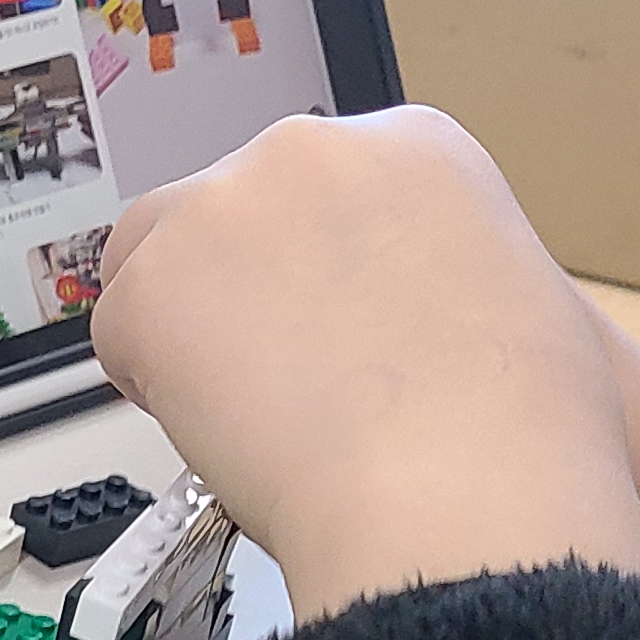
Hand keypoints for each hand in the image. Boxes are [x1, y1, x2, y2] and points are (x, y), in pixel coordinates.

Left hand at [91, 106, 639, 614]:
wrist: (459, 493)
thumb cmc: (512, 429)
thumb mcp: (518, 296)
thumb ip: (441, 267)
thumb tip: (401, 301)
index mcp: (414, 146)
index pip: (316, 189)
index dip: (311, 266)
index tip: (321, 318)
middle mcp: (313, 153)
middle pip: (232, 211)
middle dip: (242, 288)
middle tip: (280, 373)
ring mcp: (223, 208)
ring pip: (159, 260)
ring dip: (187, 326)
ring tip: (249, 407)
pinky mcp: (154, 280)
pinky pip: (121, 331)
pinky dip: (153, 386)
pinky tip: (219, 429)